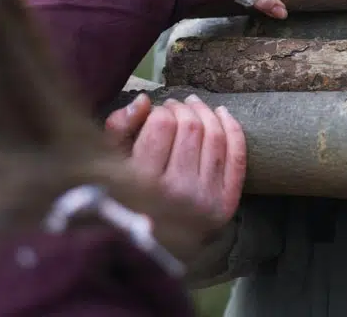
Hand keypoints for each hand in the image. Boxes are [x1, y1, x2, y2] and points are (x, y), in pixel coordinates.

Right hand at [105, 92, 245, 233]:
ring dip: (207, 112)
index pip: (162, 124)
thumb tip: (144, 100)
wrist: (151, 247)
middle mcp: (177, 193)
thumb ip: (119, 128)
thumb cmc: (125, 198)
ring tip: (194, 106)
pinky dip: (233, 129)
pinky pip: (237, 157)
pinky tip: (222, 113)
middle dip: (183, 108)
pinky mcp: (225, 206)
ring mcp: (204, 201)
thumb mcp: (110, 164)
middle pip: (191, 127)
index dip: (160, 110)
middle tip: (175, 107)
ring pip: (216, 136)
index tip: (156, 114)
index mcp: (143, 183)